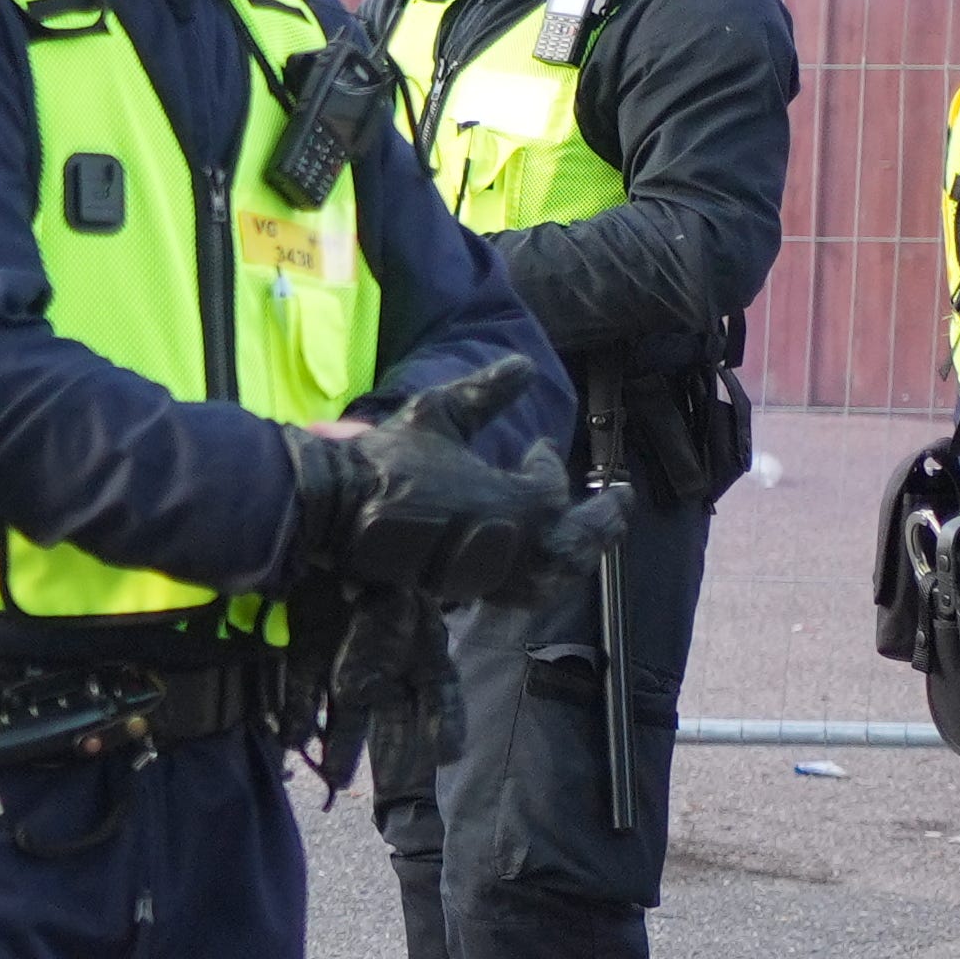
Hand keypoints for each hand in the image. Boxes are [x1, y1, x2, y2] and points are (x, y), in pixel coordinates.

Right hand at [293, 363, 624, 608]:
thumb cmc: (391, 459)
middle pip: (577, 543)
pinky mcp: (464, 591)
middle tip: (620, 503)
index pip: (550, 486)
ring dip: (577, 555)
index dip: (545, 463)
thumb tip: (525, 364)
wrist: (339, 508)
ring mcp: (491, 574)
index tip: (537, 448)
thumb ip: (489, 391)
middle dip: (602, 522)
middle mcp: (517, 546)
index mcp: (520, 502)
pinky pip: (519, 594)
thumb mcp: (442, 412)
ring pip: (555, 575)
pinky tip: (541, 569)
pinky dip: (541, 581)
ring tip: (588, 538)